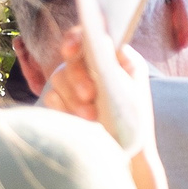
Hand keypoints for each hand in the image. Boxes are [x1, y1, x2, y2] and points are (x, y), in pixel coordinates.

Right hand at [39, 22, 157, 156]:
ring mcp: (76, 83)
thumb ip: (116, 64)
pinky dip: (63, 108)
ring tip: (91, 117)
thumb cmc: (134, 120)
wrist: (126, 151)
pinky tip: (78, 120)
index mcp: (114, 58)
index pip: (90, 37)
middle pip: (71, 59)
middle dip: (77, 78)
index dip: (76, 40)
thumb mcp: (131, 90)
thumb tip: (102, 37)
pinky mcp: (64, 101)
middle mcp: (93, 66)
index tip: (71, 51)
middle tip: (90, 96)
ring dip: (72, 98)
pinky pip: (52, 97)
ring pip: (59, 78)